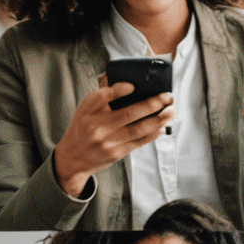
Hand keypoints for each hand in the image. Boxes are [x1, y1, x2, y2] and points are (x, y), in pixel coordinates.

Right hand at [52, 76, 175, 197]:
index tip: (134, 85)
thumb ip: (103, 95)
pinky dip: (151, 134)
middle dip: (152, 105)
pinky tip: (161, 127)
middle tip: (167, 97)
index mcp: (89, 111)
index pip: (104, 96)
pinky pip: (137, 142)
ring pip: (137, 129)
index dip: (120, 90)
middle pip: (128, 113)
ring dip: (157, 120)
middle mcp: (97, 126)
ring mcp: (107, 142)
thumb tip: (128, 85)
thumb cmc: (82, 128)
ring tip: (170, 112)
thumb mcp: (85, 108)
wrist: (72, 158)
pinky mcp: (115, 153)